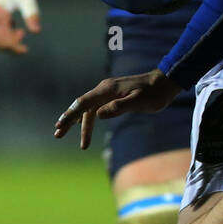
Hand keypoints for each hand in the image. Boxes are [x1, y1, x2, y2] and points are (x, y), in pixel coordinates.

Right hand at [54, 69, 178, 149]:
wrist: (165, 84)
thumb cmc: (153, 93)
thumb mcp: (138, 101)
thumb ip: (118, 107)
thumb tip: (98, 115)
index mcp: (107, 89)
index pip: (83, 103)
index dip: (70, 114)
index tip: (60, 126)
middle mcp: (104, 89)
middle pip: (81, 106)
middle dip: (68, 120)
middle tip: (57, 134)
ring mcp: (108, 93)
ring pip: (88, 109)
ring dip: (79, 123)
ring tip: (71, 138)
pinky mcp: (114, 97)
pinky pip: (96, 109)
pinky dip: (88, 119)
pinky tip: (83, 128)